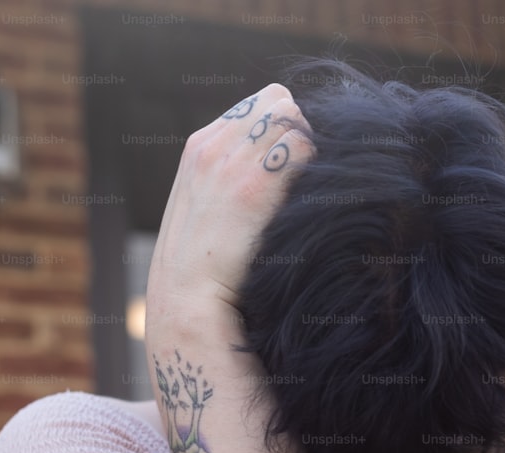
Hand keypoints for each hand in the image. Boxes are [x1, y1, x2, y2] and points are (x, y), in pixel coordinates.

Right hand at [146, 84, 313, 318]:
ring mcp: (232, 162)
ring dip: (311, 147)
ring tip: (311, 185)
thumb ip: (229, 175)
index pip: (259, 103)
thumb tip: (274, 165)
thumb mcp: (205, 207)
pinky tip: (314, 194)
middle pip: (279, 101)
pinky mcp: (254, 186)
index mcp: (200, 146)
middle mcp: (214, 145)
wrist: (188, 299)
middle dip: (300, 130)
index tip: (293, 163)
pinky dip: (317, 164)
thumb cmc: (204, 266)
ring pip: (293, 117)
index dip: (283, 127)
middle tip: (308, 173)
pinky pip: (304, 144)